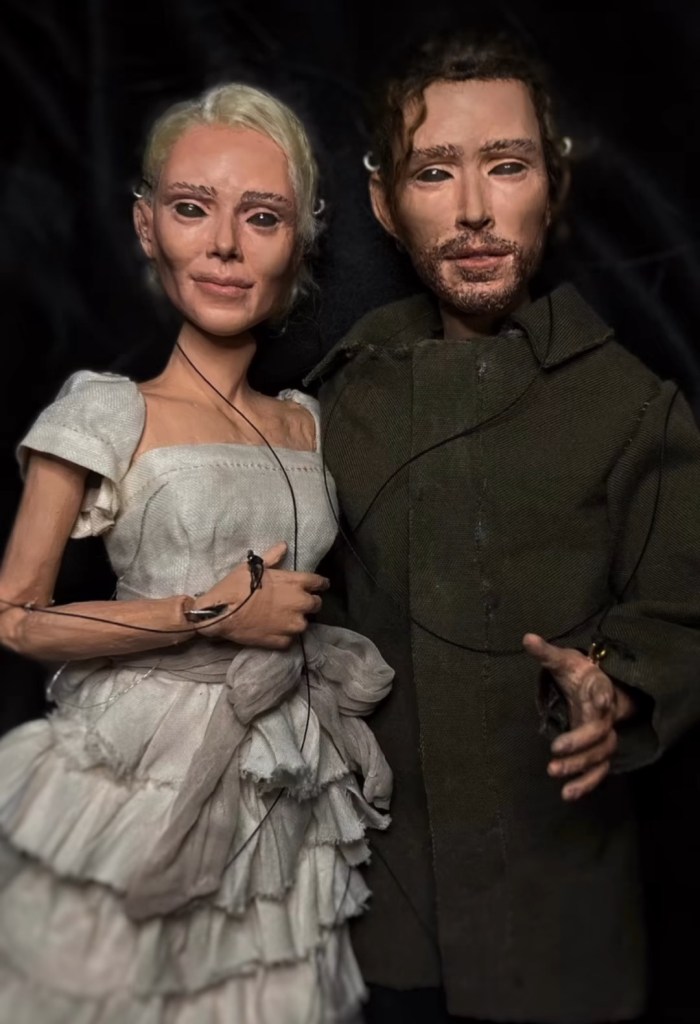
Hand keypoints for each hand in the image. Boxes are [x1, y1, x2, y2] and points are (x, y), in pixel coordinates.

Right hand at [193, 542, 328, 648]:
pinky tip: (273, 630)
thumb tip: (284, 546)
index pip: (319, 583)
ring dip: (296, 620)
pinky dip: (284, 635)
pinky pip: (290, 639)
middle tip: (296, 602)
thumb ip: (273, 557)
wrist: (222, 612)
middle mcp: (299, 604)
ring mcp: (292, 625)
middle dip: (309, 602)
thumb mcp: (254, 567)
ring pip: (304, 623)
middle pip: (316, 605)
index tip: (319, 586)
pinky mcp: (282, 641)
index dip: (320, 584)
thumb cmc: (236, 586)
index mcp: (296, 583)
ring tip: (283, 618)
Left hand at [522, 633, 635, 801]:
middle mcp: (604, 716)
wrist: (598, 687)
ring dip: (582, 769)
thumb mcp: (563, 660)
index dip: (604, 697)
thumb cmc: (578, 673)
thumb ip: (545, 652)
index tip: (600, 701)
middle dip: (580, 743)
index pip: (604, 693)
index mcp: (598, 689)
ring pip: (601, 757)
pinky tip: (568, 795)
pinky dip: (586, 784)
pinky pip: (597, 771)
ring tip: (559, 780)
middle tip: (555, 752)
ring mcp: (603, 737)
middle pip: (600, 733)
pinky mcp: (597, 752)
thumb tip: (526, 638)